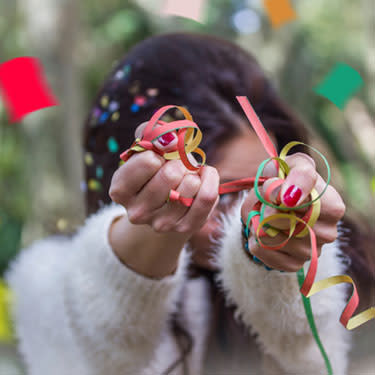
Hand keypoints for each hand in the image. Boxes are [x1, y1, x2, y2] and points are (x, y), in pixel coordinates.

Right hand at [109, 122, 219, 236]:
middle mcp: (137, 211)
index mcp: (120, 190)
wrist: (164, 206)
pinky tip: (203, 178)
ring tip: (186, 175)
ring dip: (194, 172)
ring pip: (191, 184)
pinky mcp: (186, 227)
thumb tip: (170, 139)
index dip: (161, 151)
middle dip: (180, 162)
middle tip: (177, 166)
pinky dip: (210, 180)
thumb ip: (150, 133)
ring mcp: (161, 223)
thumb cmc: (154, 171)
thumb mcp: (145, 148)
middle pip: (171, 174)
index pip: (149, 161)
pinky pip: (207, 196)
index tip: (161, 156)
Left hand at [241, 152, 345, 271]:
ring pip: (270, 237)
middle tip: (265, 202)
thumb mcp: (291, 166)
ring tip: (262, 215)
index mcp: (333, 206)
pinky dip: (254, 238)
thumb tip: (286, 197)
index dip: (286, 195)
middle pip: (284, 221)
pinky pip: (263, 251)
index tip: (275, 190)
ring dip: (257, 223)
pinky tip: (261, 230)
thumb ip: (294, 174)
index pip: (311, 204)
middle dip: (266, 208)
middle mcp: (327, 233)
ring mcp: (311, 251)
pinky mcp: (293, 264)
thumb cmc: (285, 180)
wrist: (273, 203)